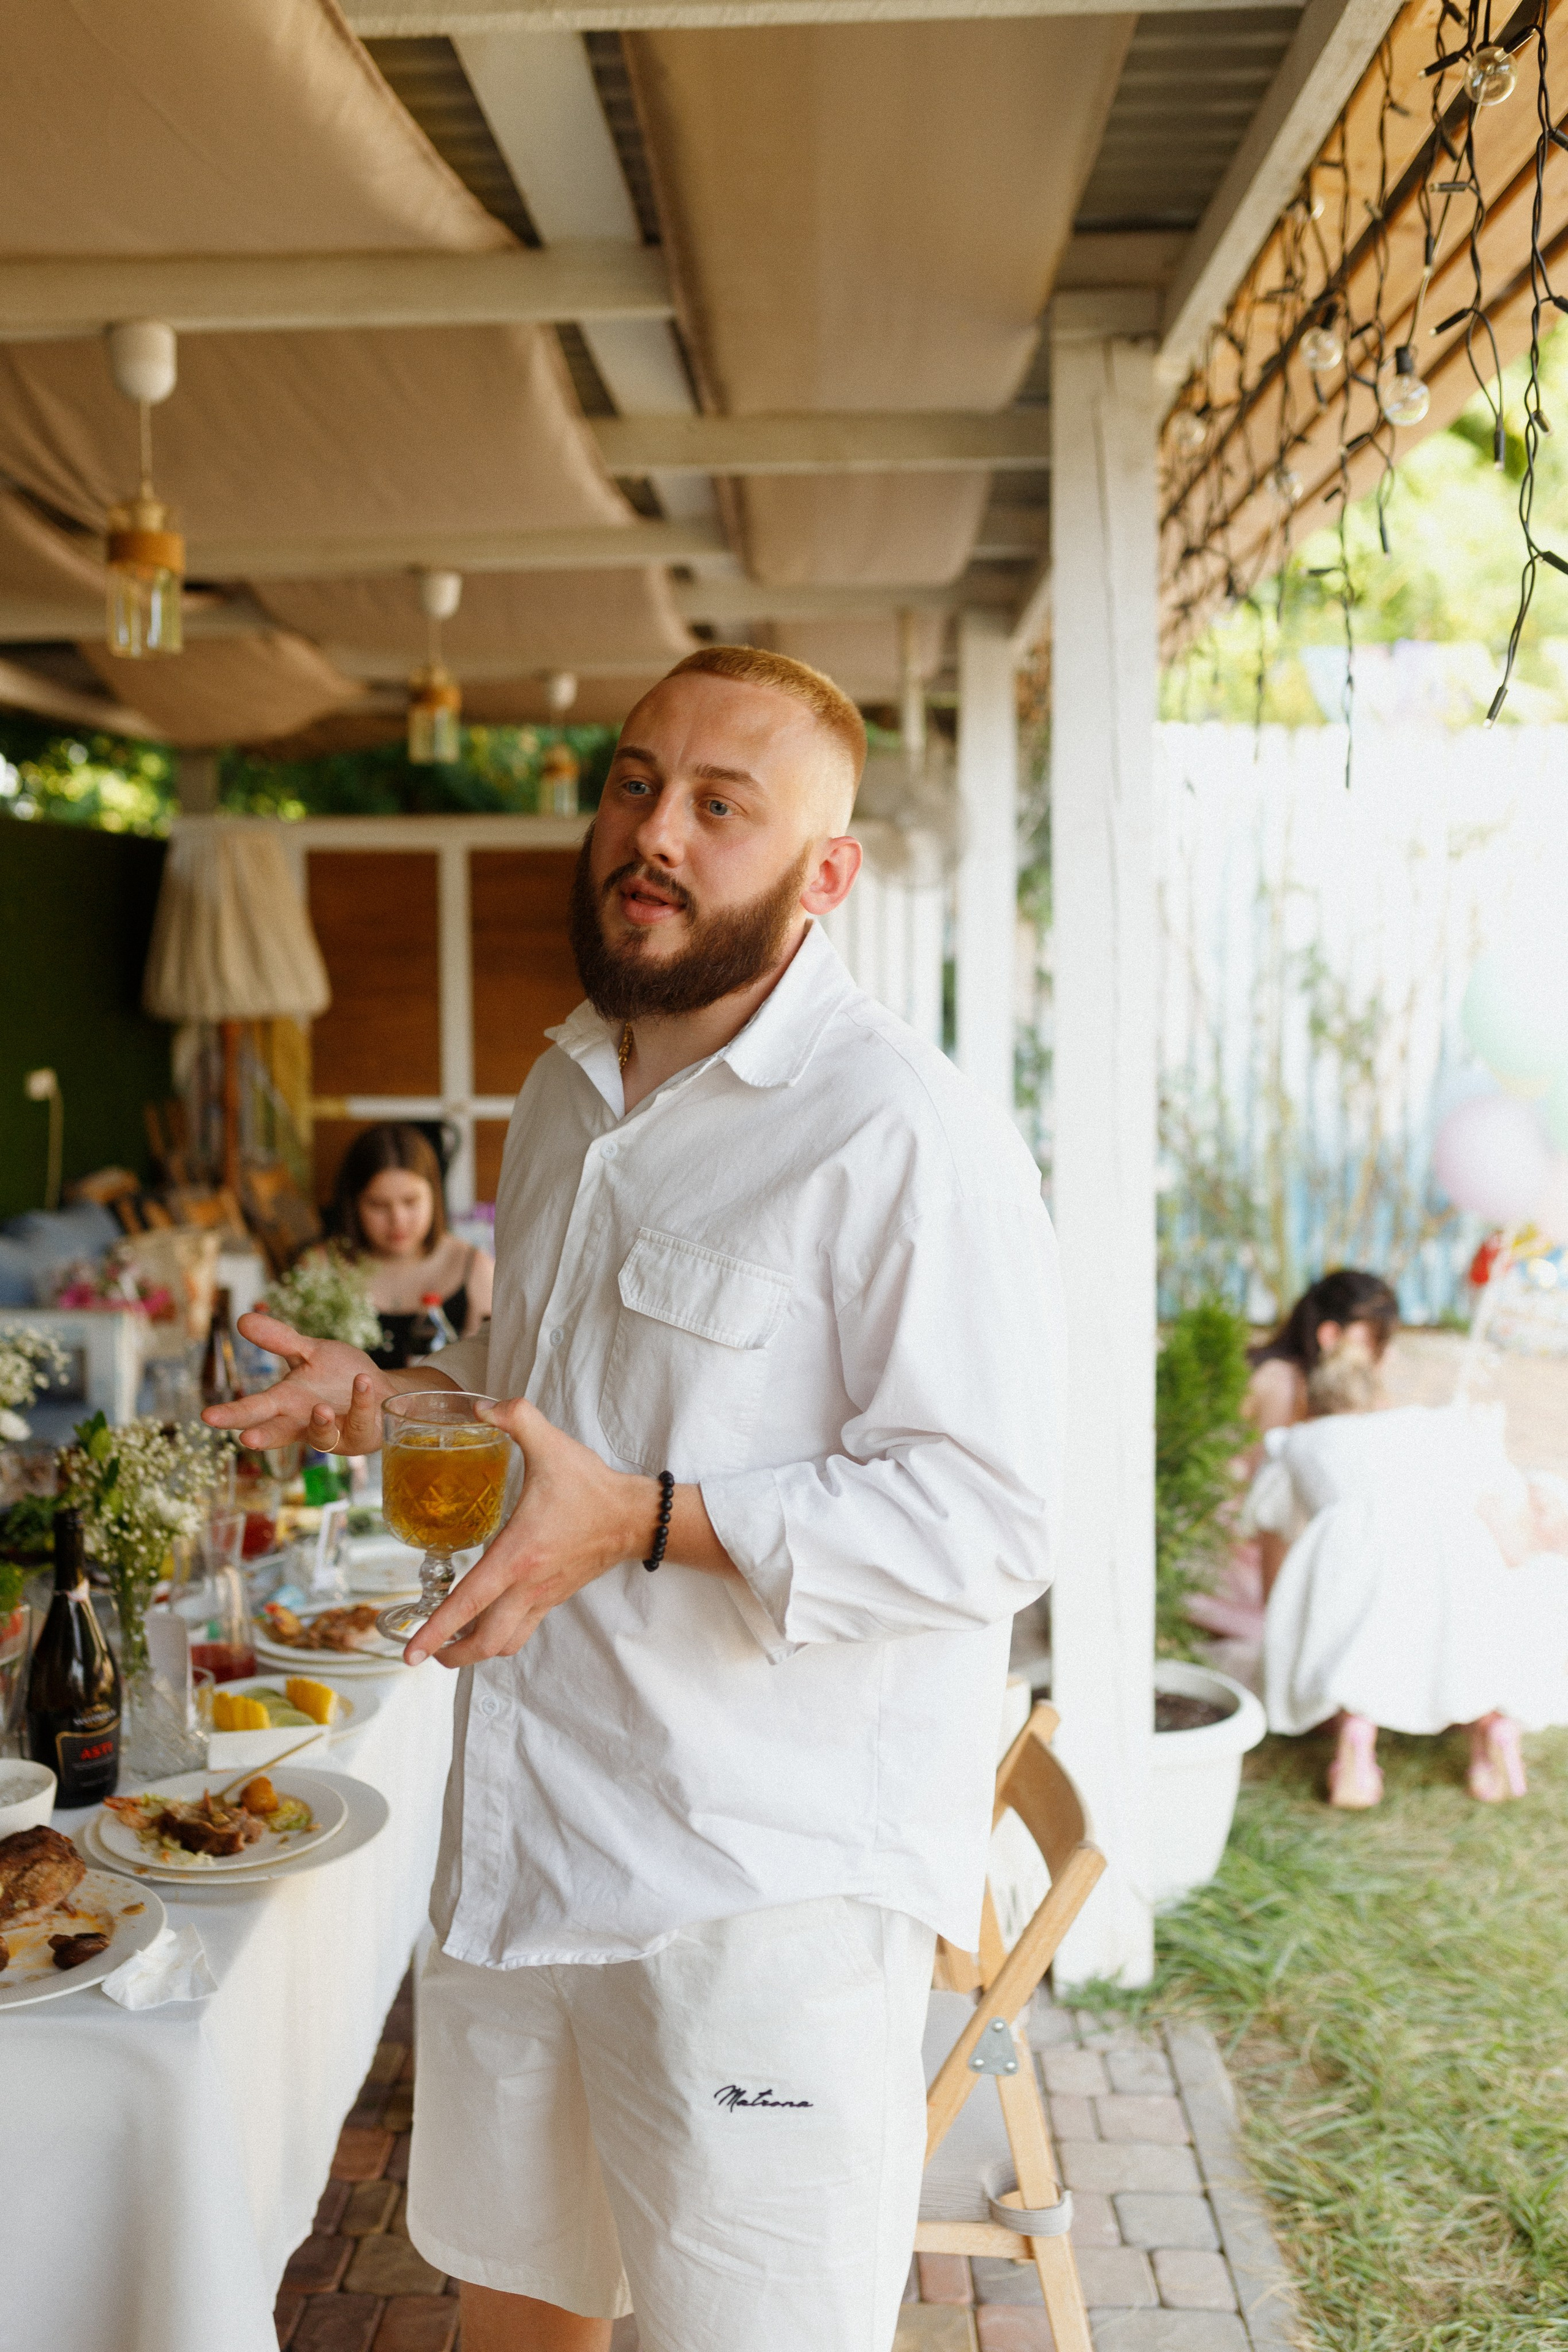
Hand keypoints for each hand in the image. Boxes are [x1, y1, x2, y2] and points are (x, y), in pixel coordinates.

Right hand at [201, 1313, 396, 1453]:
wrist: (383, 1390)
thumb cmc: (341, 1375)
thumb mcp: (310, 1351)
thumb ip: (280, 1339)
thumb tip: (241, 1319)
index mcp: (287, 1404)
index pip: (255, 1410)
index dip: (233, 1414)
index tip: (207, 1416)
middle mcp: (304, 1423)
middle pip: (277, 1432)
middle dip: (261, 1436)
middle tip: (245, 1438)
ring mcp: (332, 1434)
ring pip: (320, 1436)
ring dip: (320, 1422)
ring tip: (321, 1409)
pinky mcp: (359, 1436)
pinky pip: (359, 1421)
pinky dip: (361, 1401)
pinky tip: (362, 1382)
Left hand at [409, 1399, 655, 1666]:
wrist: (633, 1516)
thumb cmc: (591, 1486)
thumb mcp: (552, 1445)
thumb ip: (516, 1418)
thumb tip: (480, 1406)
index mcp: (518, 1554)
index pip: (469, 1602)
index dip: (436, 1629)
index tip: (411, 1653)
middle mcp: (527, 1585)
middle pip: (485, 1642)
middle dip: (451, 1654)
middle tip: (425, 1651)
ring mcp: (542, 1597)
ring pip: (504, 1644)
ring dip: (474, 1653)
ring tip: (451, 1646)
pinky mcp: (553, 1598)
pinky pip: (522, 1632)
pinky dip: (499, 1638)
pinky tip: (486, 1624)